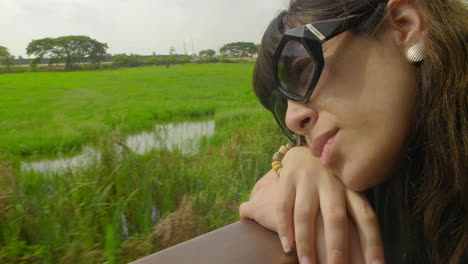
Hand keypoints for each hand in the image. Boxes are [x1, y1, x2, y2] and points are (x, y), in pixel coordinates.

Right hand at [240, 146, 384, 263]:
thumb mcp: (348, 191)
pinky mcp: (288, 177)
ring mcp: (308, 179)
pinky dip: (285, 227)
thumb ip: (355, 216)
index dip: (372, 243)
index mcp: (352, 188)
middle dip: (336, 247)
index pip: (366, 217)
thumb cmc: (331, 182)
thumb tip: (370, 256)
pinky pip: (284, 205)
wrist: (305, 151)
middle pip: (335, 218)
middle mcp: (332, 183)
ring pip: (306, 214)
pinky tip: (287, 246)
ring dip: (306, 242)